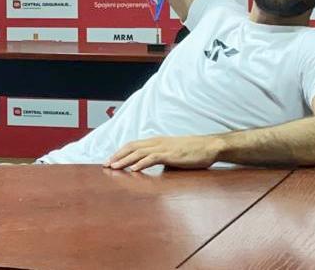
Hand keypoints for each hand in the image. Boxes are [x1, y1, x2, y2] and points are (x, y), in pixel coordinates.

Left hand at [105, 135, 224, 171]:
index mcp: (156, 141)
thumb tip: (156, 172)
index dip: (120, 152)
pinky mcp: (170, 155)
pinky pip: (152, 158)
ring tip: (114, 167)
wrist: (209, 146)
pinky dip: (141, 163)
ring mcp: (163, 147)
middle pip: (131, 147)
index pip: (133, 145)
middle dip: (117, 156)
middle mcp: (157, 142)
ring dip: (124, 160)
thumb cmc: (193, 152)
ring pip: (138, 152)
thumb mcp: (174, 156)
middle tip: (105, 165)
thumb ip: (163, 161)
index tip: (110, 161)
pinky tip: (133, 170)